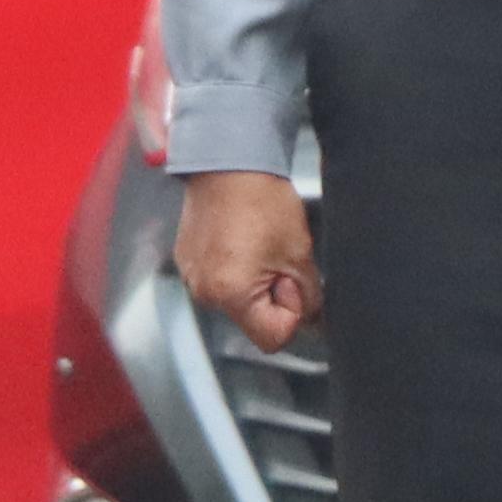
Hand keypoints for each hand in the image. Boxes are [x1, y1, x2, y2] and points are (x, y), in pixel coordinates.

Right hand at [174, 168, 318, 354]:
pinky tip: (243, 239)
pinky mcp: (187, 260)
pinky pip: (219, 280)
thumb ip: (310, 296)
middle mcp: (203, 292)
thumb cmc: (263, 202)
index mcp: (229, 295)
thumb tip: (314, 321)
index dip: (291, 314)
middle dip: (273, 297)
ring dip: (254, 283)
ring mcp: (191, 276)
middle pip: (252, 320)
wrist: (229, 162)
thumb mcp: (298, 253)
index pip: (272, 339)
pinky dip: (236, 268)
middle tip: (278, 257)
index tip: (292, 281)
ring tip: (260, 245)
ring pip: (237, 301)